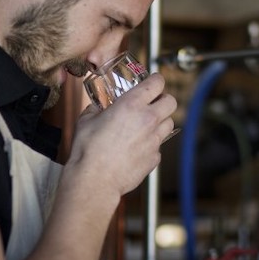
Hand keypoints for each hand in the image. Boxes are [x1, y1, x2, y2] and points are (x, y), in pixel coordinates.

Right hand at [67, 72, 176, 196]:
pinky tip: (138, 147)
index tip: (153, 81)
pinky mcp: (154, 158)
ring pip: (169, 123)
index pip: (157, 83)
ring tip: (146, 125)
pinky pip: (159, 146)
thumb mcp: (86, 120)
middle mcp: (148, 120)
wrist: (95, 179)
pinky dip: (152, 144)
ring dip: (161, 121)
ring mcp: (154, 140)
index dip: (156, 80)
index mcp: (132, 105)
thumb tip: (96, 108)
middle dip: (164, 100)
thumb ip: (95, 109)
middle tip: (154, 103)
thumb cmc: (88, 150)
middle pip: (172, 102)